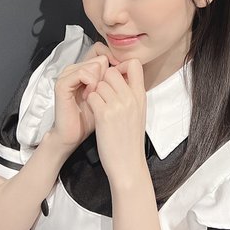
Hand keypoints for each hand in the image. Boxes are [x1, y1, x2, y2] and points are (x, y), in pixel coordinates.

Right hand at [48, 42, 119, 152]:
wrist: (74, 135)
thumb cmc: (92, 119)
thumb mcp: (110, 97)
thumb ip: (117, 81)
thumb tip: (133, 67)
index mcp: (87, 70)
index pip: (103, 53)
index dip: (115, 64)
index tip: (121, 81)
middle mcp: (77, 69)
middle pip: (101, 58)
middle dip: (108, 76)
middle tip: (105, 95)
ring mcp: (68, 75)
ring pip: (94, 64)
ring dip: (100, 82)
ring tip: (97, 97)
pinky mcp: (62, 83)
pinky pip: (82, 73)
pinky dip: (91, 84)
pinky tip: (90, 96)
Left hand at [85, 58, 146, 184]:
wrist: (128, 164)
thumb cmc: (130, 141)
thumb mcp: (138, 113)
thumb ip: (132, 95)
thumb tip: (122, 80)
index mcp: (140, 96)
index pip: (135, 64)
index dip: (121, 66)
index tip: (114, 77)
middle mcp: (131, 97)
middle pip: (111, 71)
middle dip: (102, 80)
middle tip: (100, 94)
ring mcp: (118, 105)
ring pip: (98, 83)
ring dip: (94, 92)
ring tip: (96, 105)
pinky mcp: (104, 114)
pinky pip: (92, 96)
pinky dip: (89, 102)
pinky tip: (93, 112)